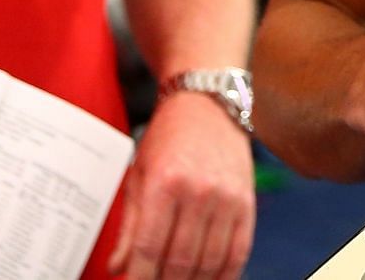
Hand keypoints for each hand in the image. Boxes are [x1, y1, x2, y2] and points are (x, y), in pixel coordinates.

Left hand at [107, 92, 253, 279]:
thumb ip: (129, 225)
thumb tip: (118, 267)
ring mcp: (226, 199)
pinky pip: (238, 252)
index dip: (138, 278)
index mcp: (165, 183)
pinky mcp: (247, 203)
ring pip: (209, 263)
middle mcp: (199, 192)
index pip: (149, 249)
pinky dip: (224, 275)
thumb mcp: (139, 174)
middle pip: (180, 262)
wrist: (207, 103)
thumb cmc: (169, 136)